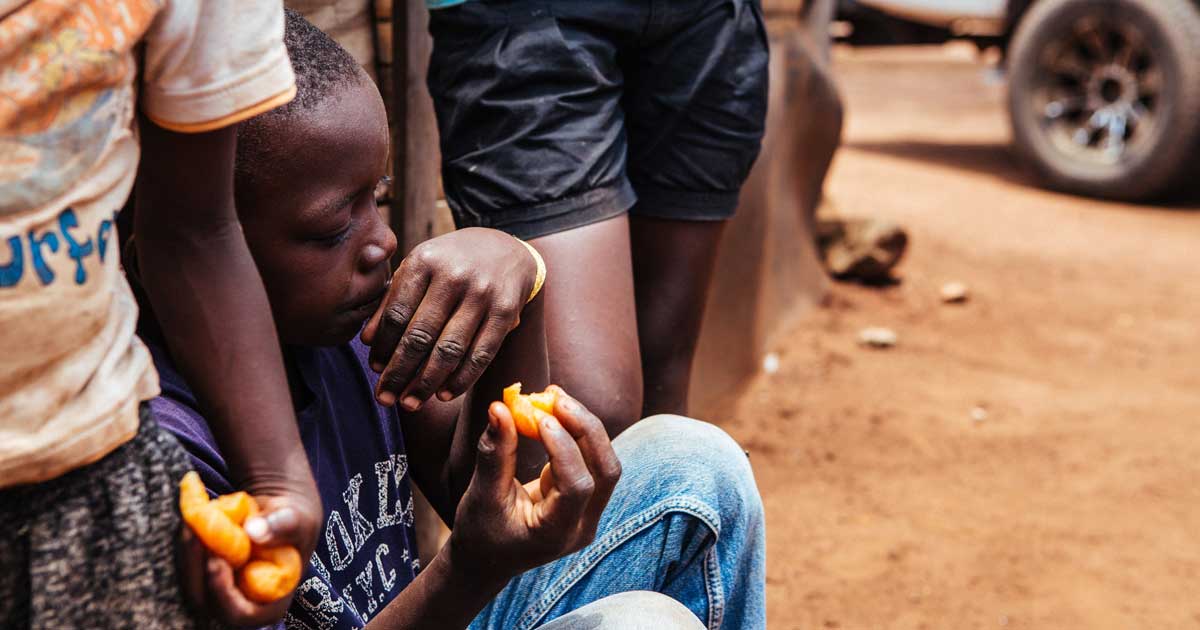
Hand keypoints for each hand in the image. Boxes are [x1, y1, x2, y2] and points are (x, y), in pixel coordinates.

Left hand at [178, 490, 319, 625]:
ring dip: (186, 554)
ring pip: (190, 585)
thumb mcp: (295, 520)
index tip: (216, 561)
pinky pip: (185, 569)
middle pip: (205, 602)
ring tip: (192, 521)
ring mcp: (219, 592)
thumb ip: (281, 525)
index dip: (223, 594)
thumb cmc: (292, 521)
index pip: (239, 614)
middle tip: (194, 534)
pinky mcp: (203, 575)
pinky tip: (190, 522)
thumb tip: (255, 531)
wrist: (275, 512)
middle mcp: (240, 604)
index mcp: (269, 604)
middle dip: (195, 568)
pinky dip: (185, 547)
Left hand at [362, 228, 536, 410]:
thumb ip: (392, 300)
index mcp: (424, 261)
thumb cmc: (450, 263)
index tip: (375, 369)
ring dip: (426, 383)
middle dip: (399, 373)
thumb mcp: (419, 269)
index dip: (383, 347)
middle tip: (384, 399)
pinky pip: (481, 354)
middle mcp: (454, 276)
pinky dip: (461, 379)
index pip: (397, 314)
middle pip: (420, 336)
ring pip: (449, 350)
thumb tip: (368, 342)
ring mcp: (483, 294)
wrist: (505, 248)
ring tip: (410, 403)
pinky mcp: (507, 311)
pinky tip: (443, 394)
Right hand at [444, 388, 621, 583]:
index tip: (539, 417)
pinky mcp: (587, 495)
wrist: (487, 557)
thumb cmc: (480, 531)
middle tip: (553, 397)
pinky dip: (576, 431)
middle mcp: (583, 526)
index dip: (564, 448)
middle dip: (584, 428)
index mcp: (557, 534)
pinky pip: (593, 458)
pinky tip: (554, 409)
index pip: (577, 487)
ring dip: (583, 425)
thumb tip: (500, 407)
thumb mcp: (482, 495)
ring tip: (553, 396)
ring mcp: (590, 512)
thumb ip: (495, 454)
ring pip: (605, 461)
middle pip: (605, 470)